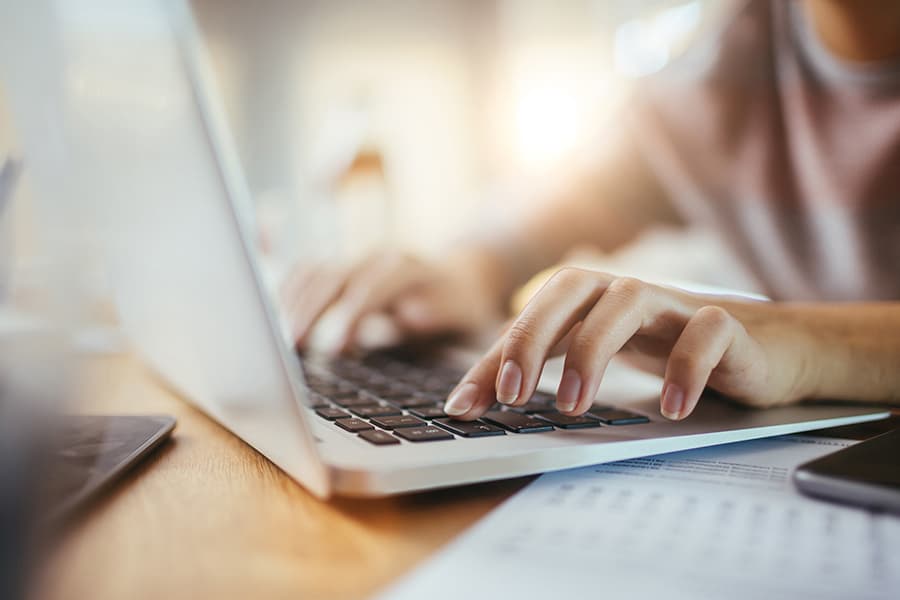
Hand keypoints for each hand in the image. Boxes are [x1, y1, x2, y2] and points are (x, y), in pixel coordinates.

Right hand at [281, 250, 503, 352]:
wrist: (464, 279)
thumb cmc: (463, 308)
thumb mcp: (463, 315)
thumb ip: (438, 314)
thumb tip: (409, 315)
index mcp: (408, 268)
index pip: (371, 286)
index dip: (350, 315)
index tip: (335, 347)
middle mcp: (378, 258)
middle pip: (333, 276)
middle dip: (310, 310)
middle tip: (290, 346)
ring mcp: (357, 262)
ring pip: (314, 272)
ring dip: (293, 304)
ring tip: (279, 342)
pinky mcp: (343, 271)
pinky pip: (306, 274)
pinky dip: (287, 294)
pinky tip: (272, 319)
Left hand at [443, 268, 810, 420]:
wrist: (771, 348)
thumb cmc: (671, 349)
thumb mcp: (601, 358)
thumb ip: (541, 371)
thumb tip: (469, 400)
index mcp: (593, 299)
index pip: (531, 315)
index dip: (493, 357)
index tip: (464, 407)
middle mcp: (628, 292)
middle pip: (571, 287)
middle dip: (533, 336)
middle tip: (512, 395)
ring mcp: (677, 304)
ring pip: (629, 299)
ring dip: (593, 349)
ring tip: (572, 404)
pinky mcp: (730, 326)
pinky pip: (707, 331)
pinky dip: (686, 366)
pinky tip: (670, 407)